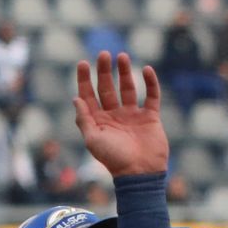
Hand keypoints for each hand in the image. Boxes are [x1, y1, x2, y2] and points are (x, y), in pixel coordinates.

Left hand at [73, 53, 166, 177]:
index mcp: (99, 121)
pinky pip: (152, 96)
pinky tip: (147, 70)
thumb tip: (75, 98)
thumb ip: (84, 119)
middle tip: (103, 54)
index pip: (89, 95)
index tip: (83, 63)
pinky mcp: (150, 117)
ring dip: (125, 72)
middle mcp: (115, 115)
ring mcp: (133, 116)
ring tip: (122, 56)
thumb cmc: (114, 160)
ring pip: (128, 88)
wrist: (140, 174)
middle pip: (108, 88)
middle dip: (105, 71)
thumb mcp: (93, 140)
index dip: (85, 80)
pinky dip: (151, 83)